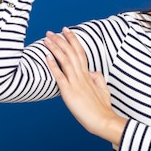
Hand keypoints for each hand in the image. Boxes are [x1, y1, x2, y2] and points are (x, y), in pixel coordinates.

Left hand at [44, 27, 126, 144]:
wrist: (103, 120)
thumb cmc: (103, 108)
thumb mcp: (103, 89)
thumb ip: (97, 78)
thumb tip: (92, 71)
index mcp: (89, 75)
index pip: (80, 52)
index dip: (73, 40)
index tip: (66, 31)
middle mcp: (82, 76)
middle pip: (71, 53)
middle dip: (61, 40)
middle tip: (51, 31)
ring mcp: (76, 83)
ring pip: (65, 60)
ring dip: (55, 48)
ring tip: (47, 39)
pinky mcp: (69, 92)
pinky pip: (60, 76)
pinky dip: (53, 65)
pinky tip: (47, 56)